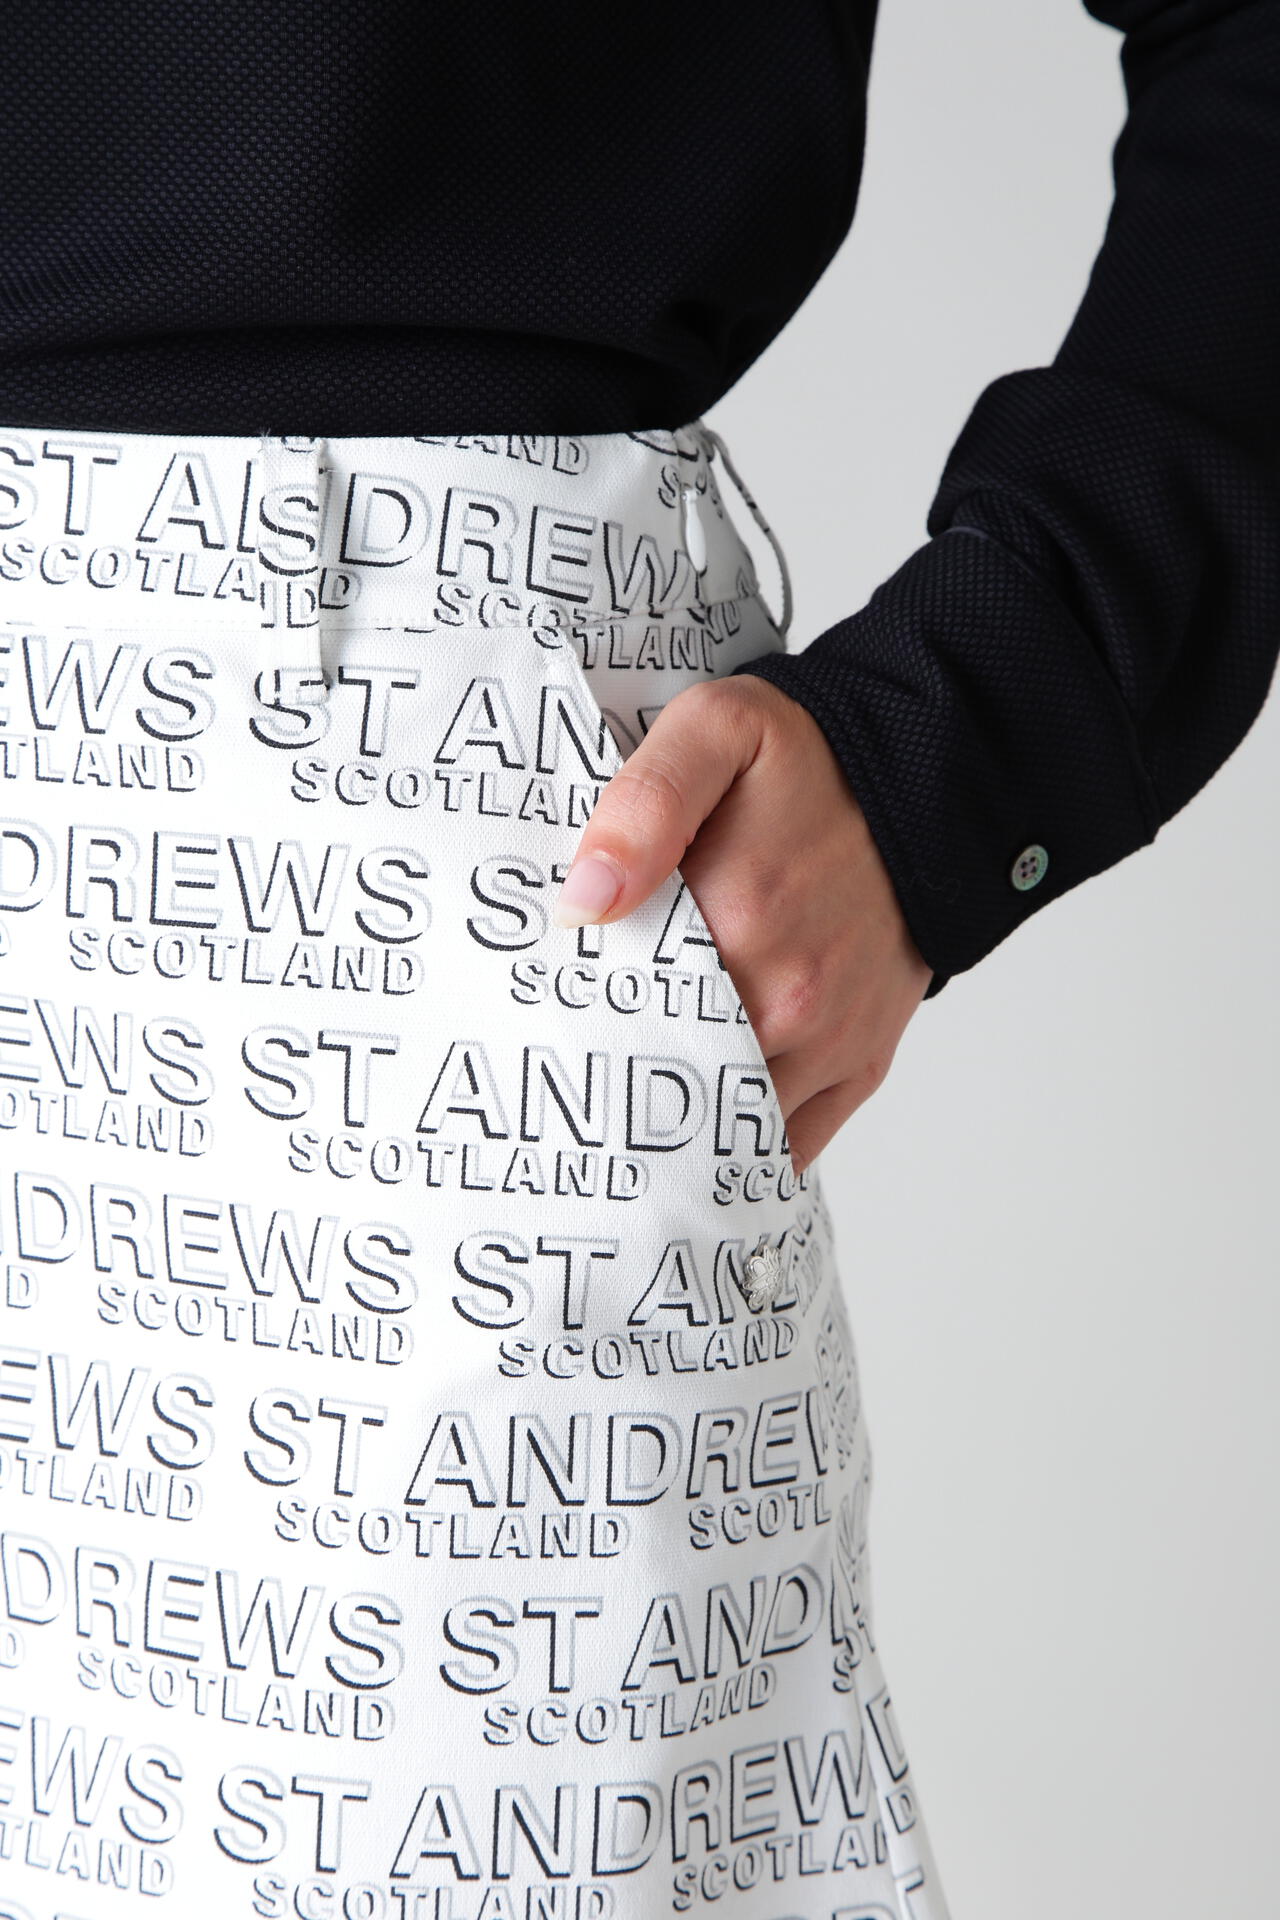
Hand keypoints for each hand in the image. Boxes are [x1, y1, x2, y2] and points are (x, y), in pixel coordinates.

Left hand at [551, 673, 932, 1173]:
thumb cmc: (817, 759)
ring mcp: (827, 1041)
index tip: (538, 1017)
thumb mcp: (718, 732)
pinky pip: (788, 1142)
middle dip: (613, 1076)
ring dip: (672, 1119)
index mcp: (738, 919)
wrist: (933, 781)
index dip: (572, 1017)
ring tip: (619, 1103)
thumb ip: (644, 806)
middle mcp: (788, 996)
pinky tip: (692, 1137)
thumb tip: (584, 901)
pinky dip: (737, 1147)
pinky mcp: (859, 1063)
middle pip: (667, 1074)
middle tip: (567, 1066)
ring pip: (724, 1120)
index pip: (619, 1006)